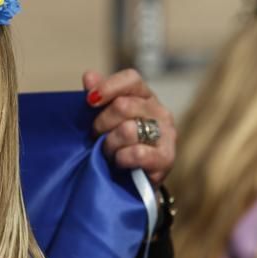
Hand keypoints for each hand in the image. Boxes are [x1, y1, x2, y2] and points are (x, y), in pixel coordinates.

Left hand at [83, 69, 175, 185]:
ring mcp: (167, 134)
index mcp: (144, 96)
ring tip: (108, 152)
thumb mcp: (104, 118)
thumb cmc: (117, 143)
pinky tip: (119, 162)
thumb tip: (89, 76)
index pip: (130, 79)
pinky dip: (122, 158)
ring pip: (128, 130)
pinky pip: (137, 153)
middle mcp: (159, 111)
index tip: (89, 101)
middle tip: (95, 136)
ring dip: (110, 144)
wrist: (133, 181)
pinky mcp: (167, 157)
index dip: (108, 87)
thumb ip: (98, 96)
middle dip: (101, 123)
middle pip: (123, 105)